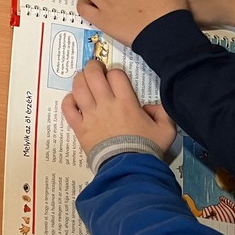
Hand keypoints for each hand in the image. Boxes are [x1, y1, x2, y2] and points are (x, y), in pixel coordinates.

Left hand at [62, 60, 176, 157]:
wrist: (129, 167)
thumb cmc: (147, 148)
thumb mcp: (166, 130)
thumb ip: (163, 113)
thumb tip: (151, 107)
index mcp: (126, 102)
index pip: (116, 75)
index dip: (114, 72)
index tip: (114, 76)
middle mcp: (106, 104)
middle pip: (93, 76)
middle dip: (93, 67)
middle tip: (95, 68)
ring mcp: (90, 115)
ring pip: (78, 89)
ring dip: (79, 79)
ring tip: (82, 78)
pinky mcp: (79, 127)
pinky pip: (68, 109)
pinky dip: (68, 100)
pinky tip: (73, 99)